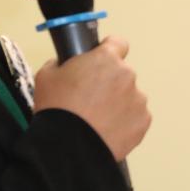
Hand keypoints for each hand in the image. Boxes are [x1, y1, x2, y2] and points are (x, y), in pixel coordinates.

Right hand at [32, 36, 150, 160]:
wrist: (68, 146)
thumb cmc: (57, 108)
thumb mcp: (46, 76)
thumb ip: (61, 63)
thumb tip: (65, 65)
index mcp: (106, 59)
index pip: (118, 43)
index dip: (108, 51)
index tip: (101, 60)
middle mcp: (127, 75)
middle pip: (121, 74)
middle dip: (109, 83)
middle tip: (89, 99)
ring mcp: (138, 99)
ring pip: (129, 97)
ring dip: (117, 103)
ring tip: (96, 119)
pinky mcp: (143, 121)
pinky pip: (135, 117)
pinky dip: (124, 122)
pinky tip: (105, 130)